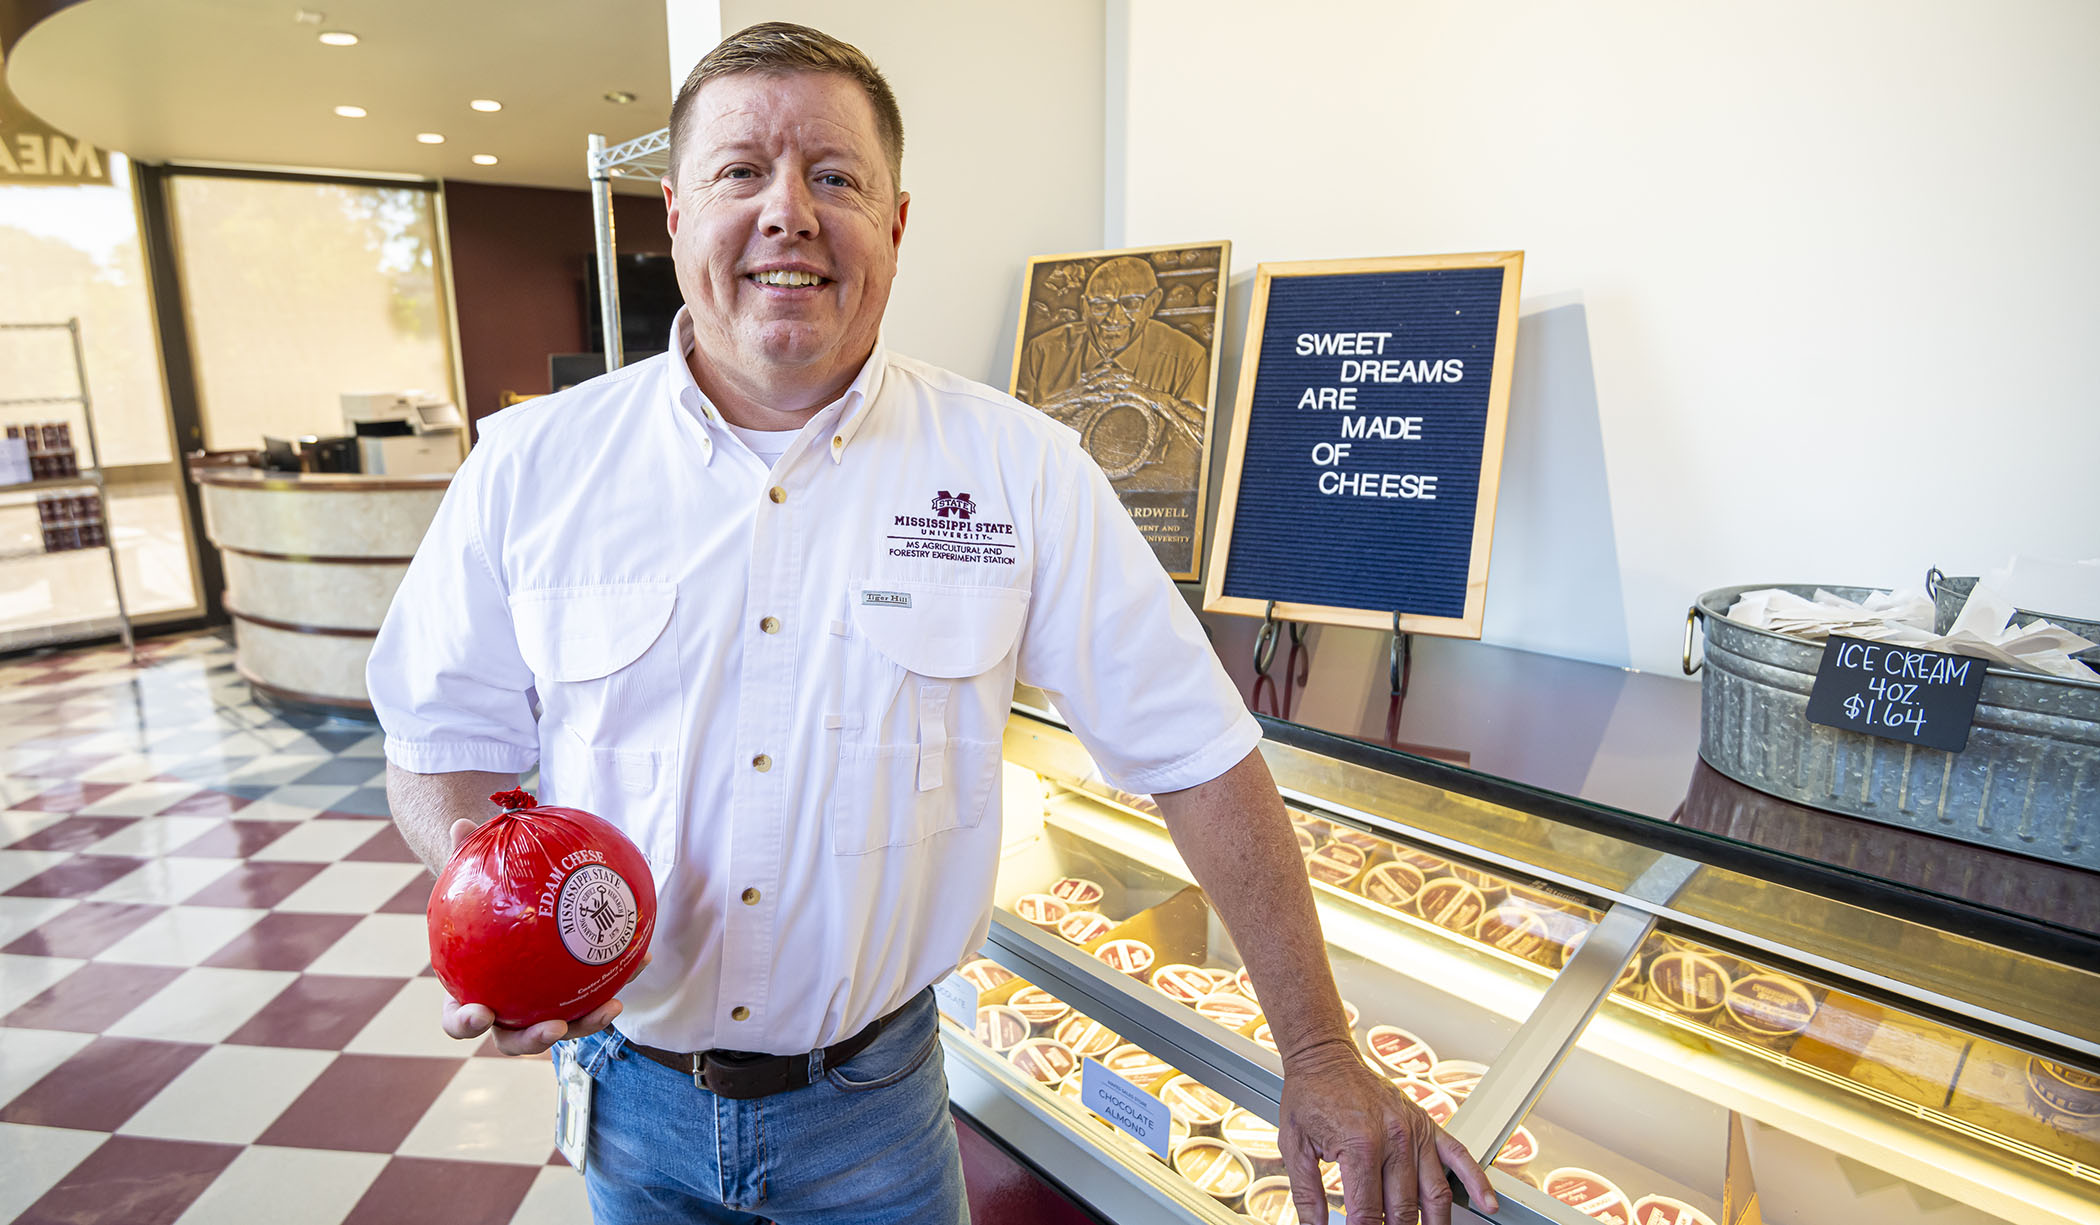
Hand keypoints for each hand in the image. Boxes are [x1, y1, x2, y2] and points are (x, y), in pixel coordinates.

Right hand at [434, 817, 643, 1056]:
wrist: (503, 906)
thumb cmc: (482, 896)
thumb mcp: (471, 875)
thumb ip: (464, 854)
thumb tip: (460, 823)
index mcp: (468, 990)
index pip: (459, 1017)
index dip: (466, 1022)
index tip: (480, 1014)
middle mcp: (502, 1007)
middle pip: (513, 1038)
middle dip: (533, 1040)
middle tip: (554, 1027)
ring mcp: (537, 1007)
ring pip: (561, 1026)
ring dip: (586, 1023)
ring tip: (612, 1006)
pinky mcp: (570, 995)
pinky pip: (592, 993)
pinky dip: (616, 980)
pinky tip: (641, 958)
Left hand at [1279, 1040, 1496, 1224]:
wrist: (1325, 1057)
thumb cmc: (1310, 1096)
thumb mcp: (1295, 1147)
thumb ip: (1307, 1195)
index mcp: (1360, 1146)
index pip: (1367, 1213)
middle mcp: (1395, 1140)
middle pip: (1404, 1210)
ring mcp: (1416, 1132)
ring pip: (1435, 1195)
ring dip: (1434, 1224)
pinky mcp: (1428, 1125)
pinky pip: (1459, 1156)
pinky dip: (1477, 1182)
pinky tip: (1487, 1203)